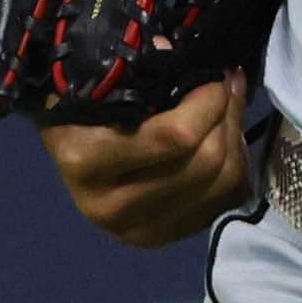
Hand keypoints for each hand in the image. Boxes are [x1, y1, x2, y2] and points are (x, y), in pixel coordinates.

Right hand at [43, 75, 247, 249]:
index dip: (209, 100)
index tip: (216, 74)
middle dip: (226, 115)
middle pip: (206, 163)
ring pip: (222, 184)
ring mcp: (137, 231)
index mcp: (86, 160)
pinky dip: (235, 167)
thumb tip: (197, 63)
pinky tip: (222, 141)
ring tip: (227, 110)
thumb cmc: (83, 100)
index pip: (176, 136)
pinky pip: (225, 203)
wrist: (66, 144)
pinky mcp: (162, 239)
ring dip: (234, 139)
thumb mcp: (102, 75)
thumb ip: (146, 67)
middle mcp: (109, 207)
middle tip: (228, 86)